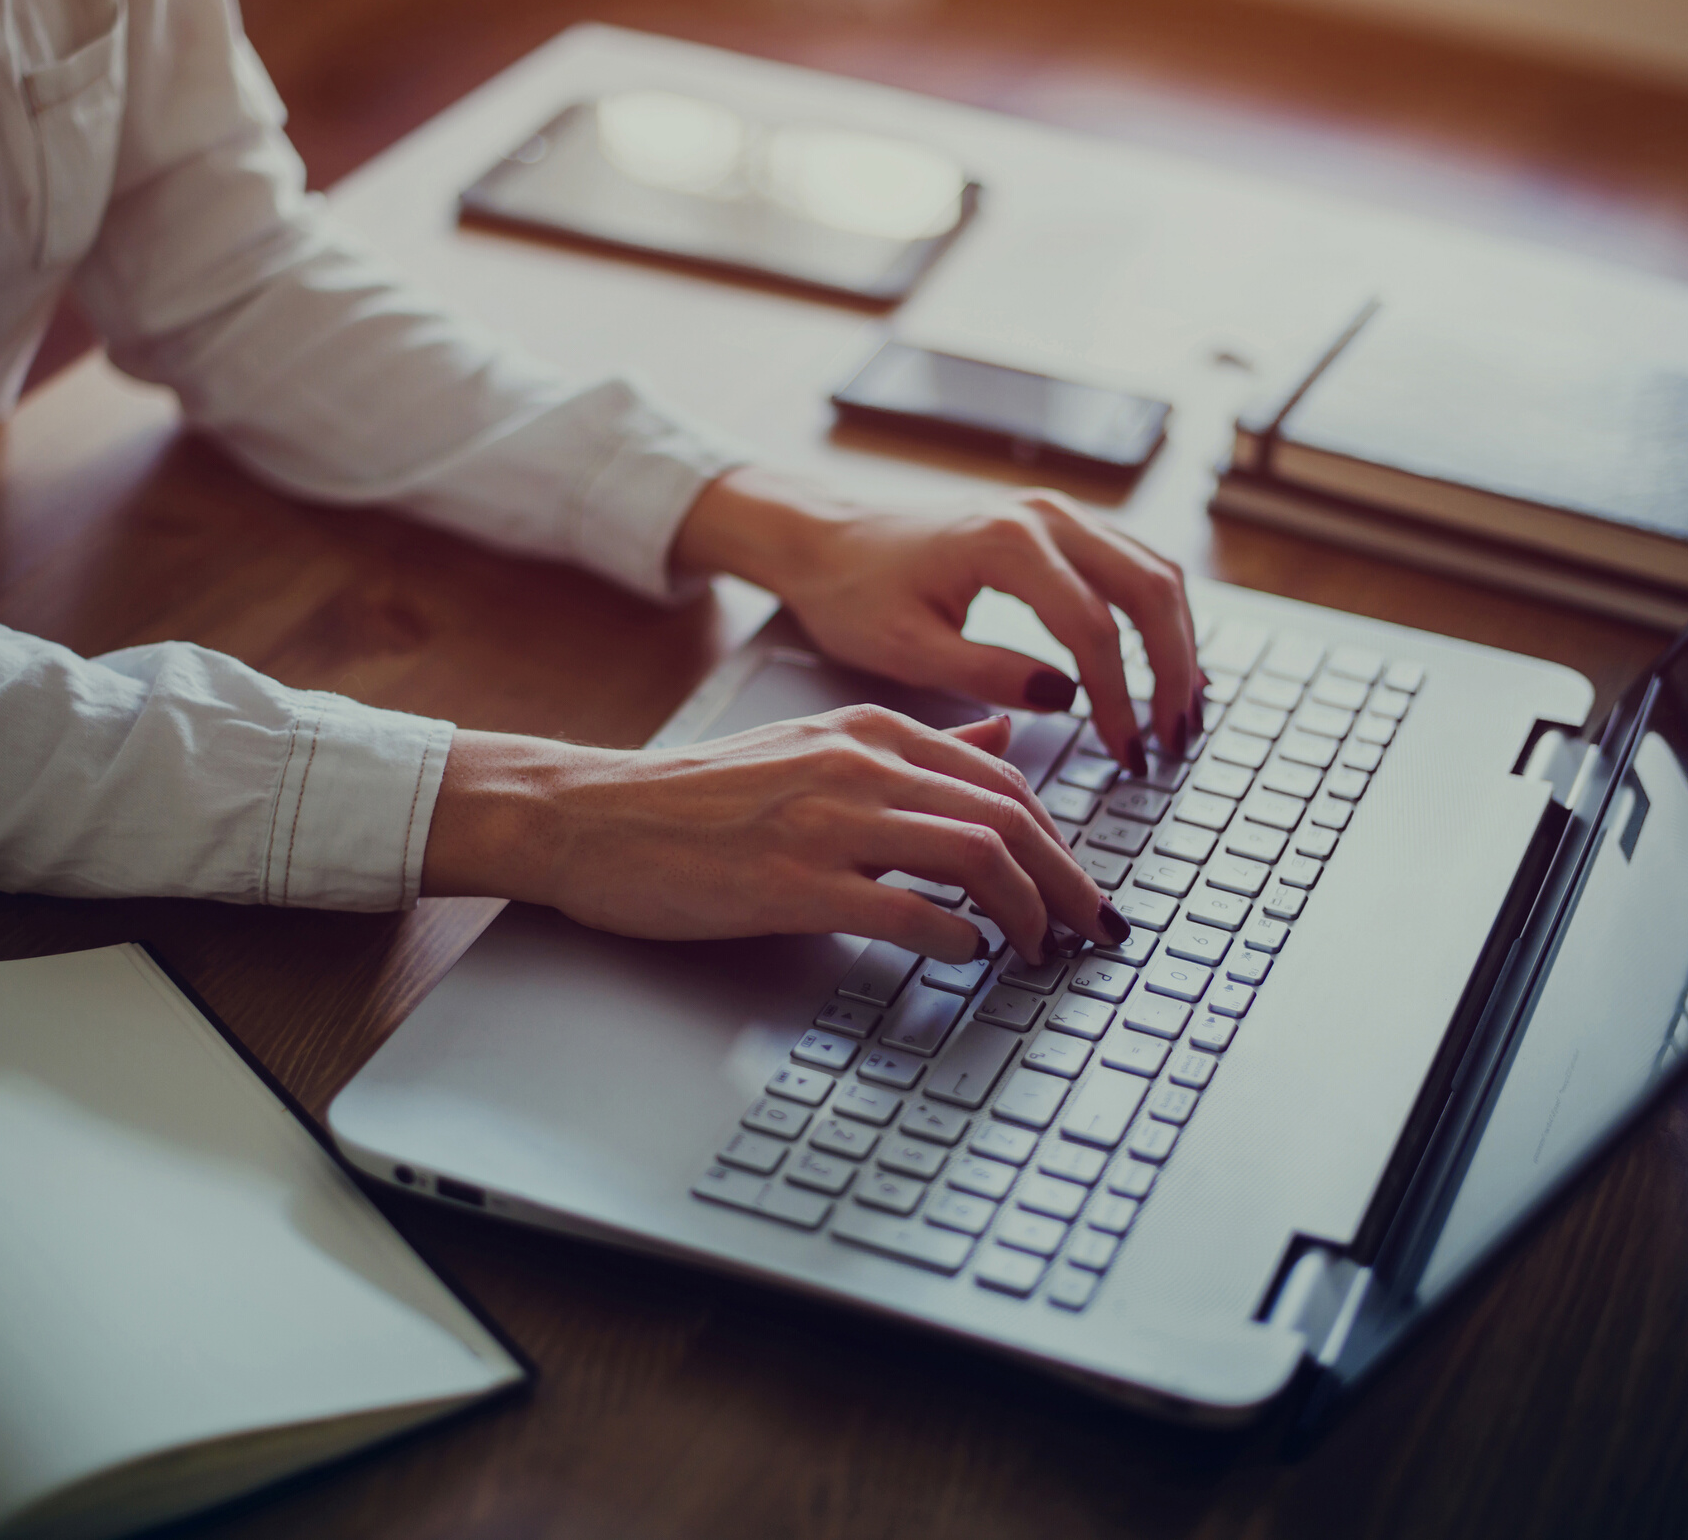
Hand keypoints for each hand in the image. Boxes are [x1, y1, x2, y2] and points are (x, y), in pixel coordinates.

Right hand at [422, 709, 1129, 964]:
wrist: (596, 816)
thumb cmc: (700, 796)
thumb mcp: (815, 746)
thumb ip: (914, 748)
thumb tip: (1004, 738)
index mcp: (869, 731)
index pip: (1004, 778)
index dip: (1061, 840)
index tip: (1081, 887)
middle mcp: (859, 764)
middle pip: (1008, 816)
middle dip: (1066, 881)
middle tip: (1091, 931)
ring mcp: (826, 821)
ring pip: (974, 855)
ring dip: (1026, 912)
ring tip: (1040, 951)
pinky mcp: (790, 881)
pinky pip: (904, 909)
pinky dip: (954, 937)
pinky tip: (965, 956)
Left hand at [671, 468, 1204, 773]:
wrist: (825, 538)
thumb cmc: (852, 592)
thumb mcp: (904, 648)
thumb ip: (986, 672)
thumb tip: (1067, 698)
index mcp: (1006, 543)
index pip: (1093, 629)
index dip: (1119, 700)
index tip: (1125, 755)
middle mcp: (1044, 515)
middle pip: (1149, 589)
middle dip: (1171, 670)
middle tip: (1173, 740)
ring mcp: (1057, 513)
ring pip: (1154, 571)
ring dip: (1177, 641)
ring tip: (1181, 712)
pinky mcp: (1058, 526)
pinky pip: (1134, 564)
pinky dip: (1158, 616)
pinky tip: (1164, 666)